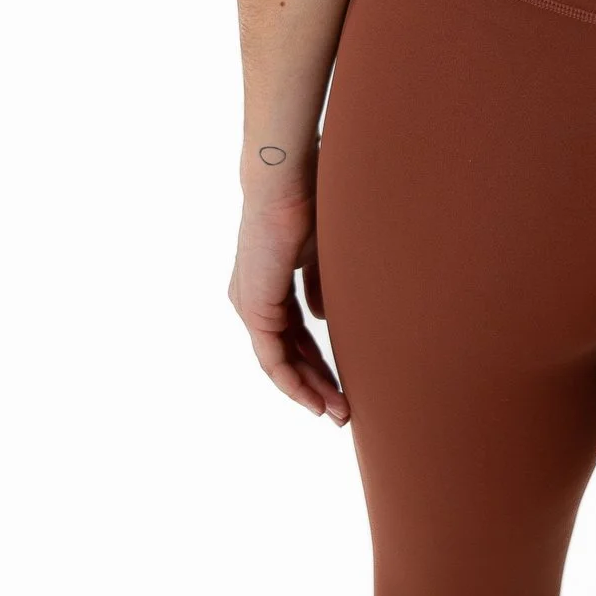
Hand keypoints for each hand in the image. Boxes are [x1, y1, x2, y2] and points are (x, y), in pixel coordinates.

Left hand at [230, 178, 348, 422]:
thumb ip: (321, 287)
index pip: (295, 337)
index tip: (344, 387)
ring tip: (336, 412)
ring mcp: (252, 305)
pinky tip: (315, 398)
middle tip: (343, 412)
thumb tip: (324, 316)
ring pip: (279, 362)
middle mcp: (255, 300)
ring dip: (308, 390)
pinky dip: (294, 380)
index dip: (319, 363)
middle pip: (287, 355)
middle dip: (317, 386)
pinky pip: (272, 356)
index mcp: (270, 286)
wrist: (288, 183)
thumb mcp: (322, 256)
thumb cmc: (312, 205)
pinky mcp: (254, 308)